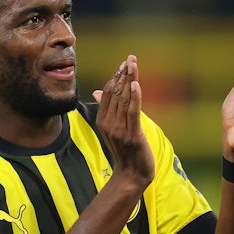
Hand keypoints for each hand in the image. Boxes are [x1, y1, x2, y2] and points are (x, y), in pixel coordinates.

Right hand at [94, 55, 153, 190]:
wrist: (131, 174)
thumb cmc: (125, 151)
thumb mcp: (114, 128)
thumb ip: (108, 109)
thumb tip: (98, 91)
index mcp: (102, 121)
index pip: (108, 93)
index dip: (116, 77)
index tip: (124, 62)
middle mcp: (108, 124)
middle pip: (115, 93)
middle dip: (123, 74)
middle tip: (130, 58)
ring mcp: (119, 130)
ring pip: (124, 100)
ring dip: (130, 80)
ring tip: (133, 65)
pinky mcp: (132, 134)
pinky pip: (132, 112)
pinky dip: (134, 97)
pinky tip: (135, 84)